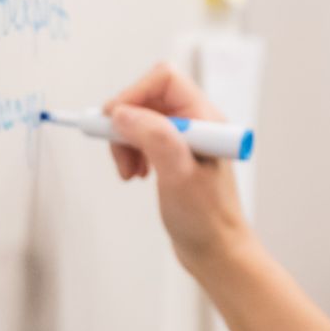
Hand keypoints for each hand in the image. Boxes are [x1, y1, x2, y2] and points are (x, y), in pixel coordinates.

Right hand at [105, 62, 251, 270]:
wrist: (216, 251)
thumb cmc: (207, 218)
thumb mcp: (178, 174)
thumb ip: (154, 138)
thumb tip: (124, 113)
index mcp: (204, 119)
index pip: (164, 79)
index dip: (134, 93)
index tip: (113, 120)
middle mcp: (195, 123)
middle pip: (147, 98)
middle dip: (125, 123)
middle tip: (117, 151)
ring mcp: (184, 140)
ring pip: (140, 119)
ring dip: (125, 141)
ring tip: (129, 171)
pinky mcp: (173, 156)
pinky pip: (143, 139)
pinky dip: (130, 153)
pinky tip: (135, 174)